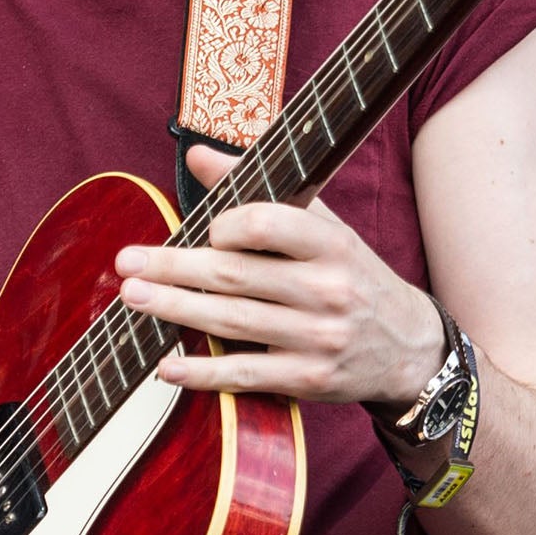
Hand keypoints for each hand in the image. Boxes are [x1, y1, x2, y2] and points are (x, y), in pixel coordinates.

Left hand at [113, 145, 445, 408]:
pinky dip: (202, 373)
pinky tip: (166, 366)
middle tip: (127, 262)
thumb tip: (196, 154)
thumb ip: (258, 188)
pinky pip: (245, 375)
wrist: (408, 347)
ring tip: (132, 298)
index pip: (269, 224)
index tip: (202, 227)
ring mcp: (318, 339)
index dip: (226, 225)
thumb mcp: (322, 224)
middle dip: (174, 267)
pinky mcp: (308, 380)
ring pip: (232, 322)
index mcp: (331, 244)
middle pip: (235, 276)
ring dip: (175, 310)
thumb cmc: (351, 274)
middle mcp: (327, 290)